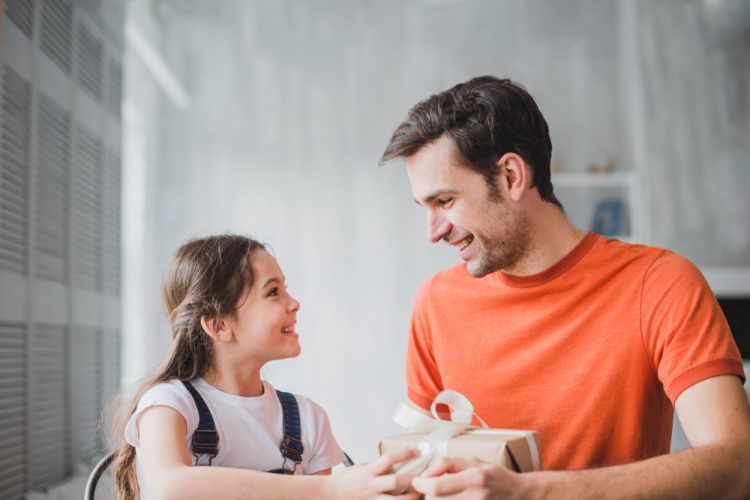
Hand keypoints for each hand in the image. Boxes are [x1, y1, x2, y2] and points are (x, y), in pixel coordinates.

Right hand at [328, 449, 421, 499]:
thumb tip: (394, 464)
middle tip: (425, 476)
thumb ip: (377, 467)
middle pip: (396, 481)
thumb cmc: (346, 480)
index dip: (405, 454)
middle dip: (413, 479)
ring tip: (420, 493)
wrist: (330, 494)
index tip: (418, 452)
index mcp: (370, 471)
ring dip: (411, 497)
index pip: (389, 459)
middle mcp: (372, 485)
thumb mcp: (362, 468)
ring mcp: (373, 498)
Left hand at [411, 457, 529, 498]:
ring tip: (441, 494)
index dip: (420, 484)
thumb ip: (447, 464)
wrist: (519, 493)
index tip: (417, 480)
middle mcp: (476, 497)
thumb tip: (427, 473)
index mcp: (474, 478)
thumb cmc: (493, 475)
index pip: (436, 487)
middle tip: (429, 487)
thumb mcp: (472, 461)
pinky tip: (450, 499)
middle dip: (427, 494)